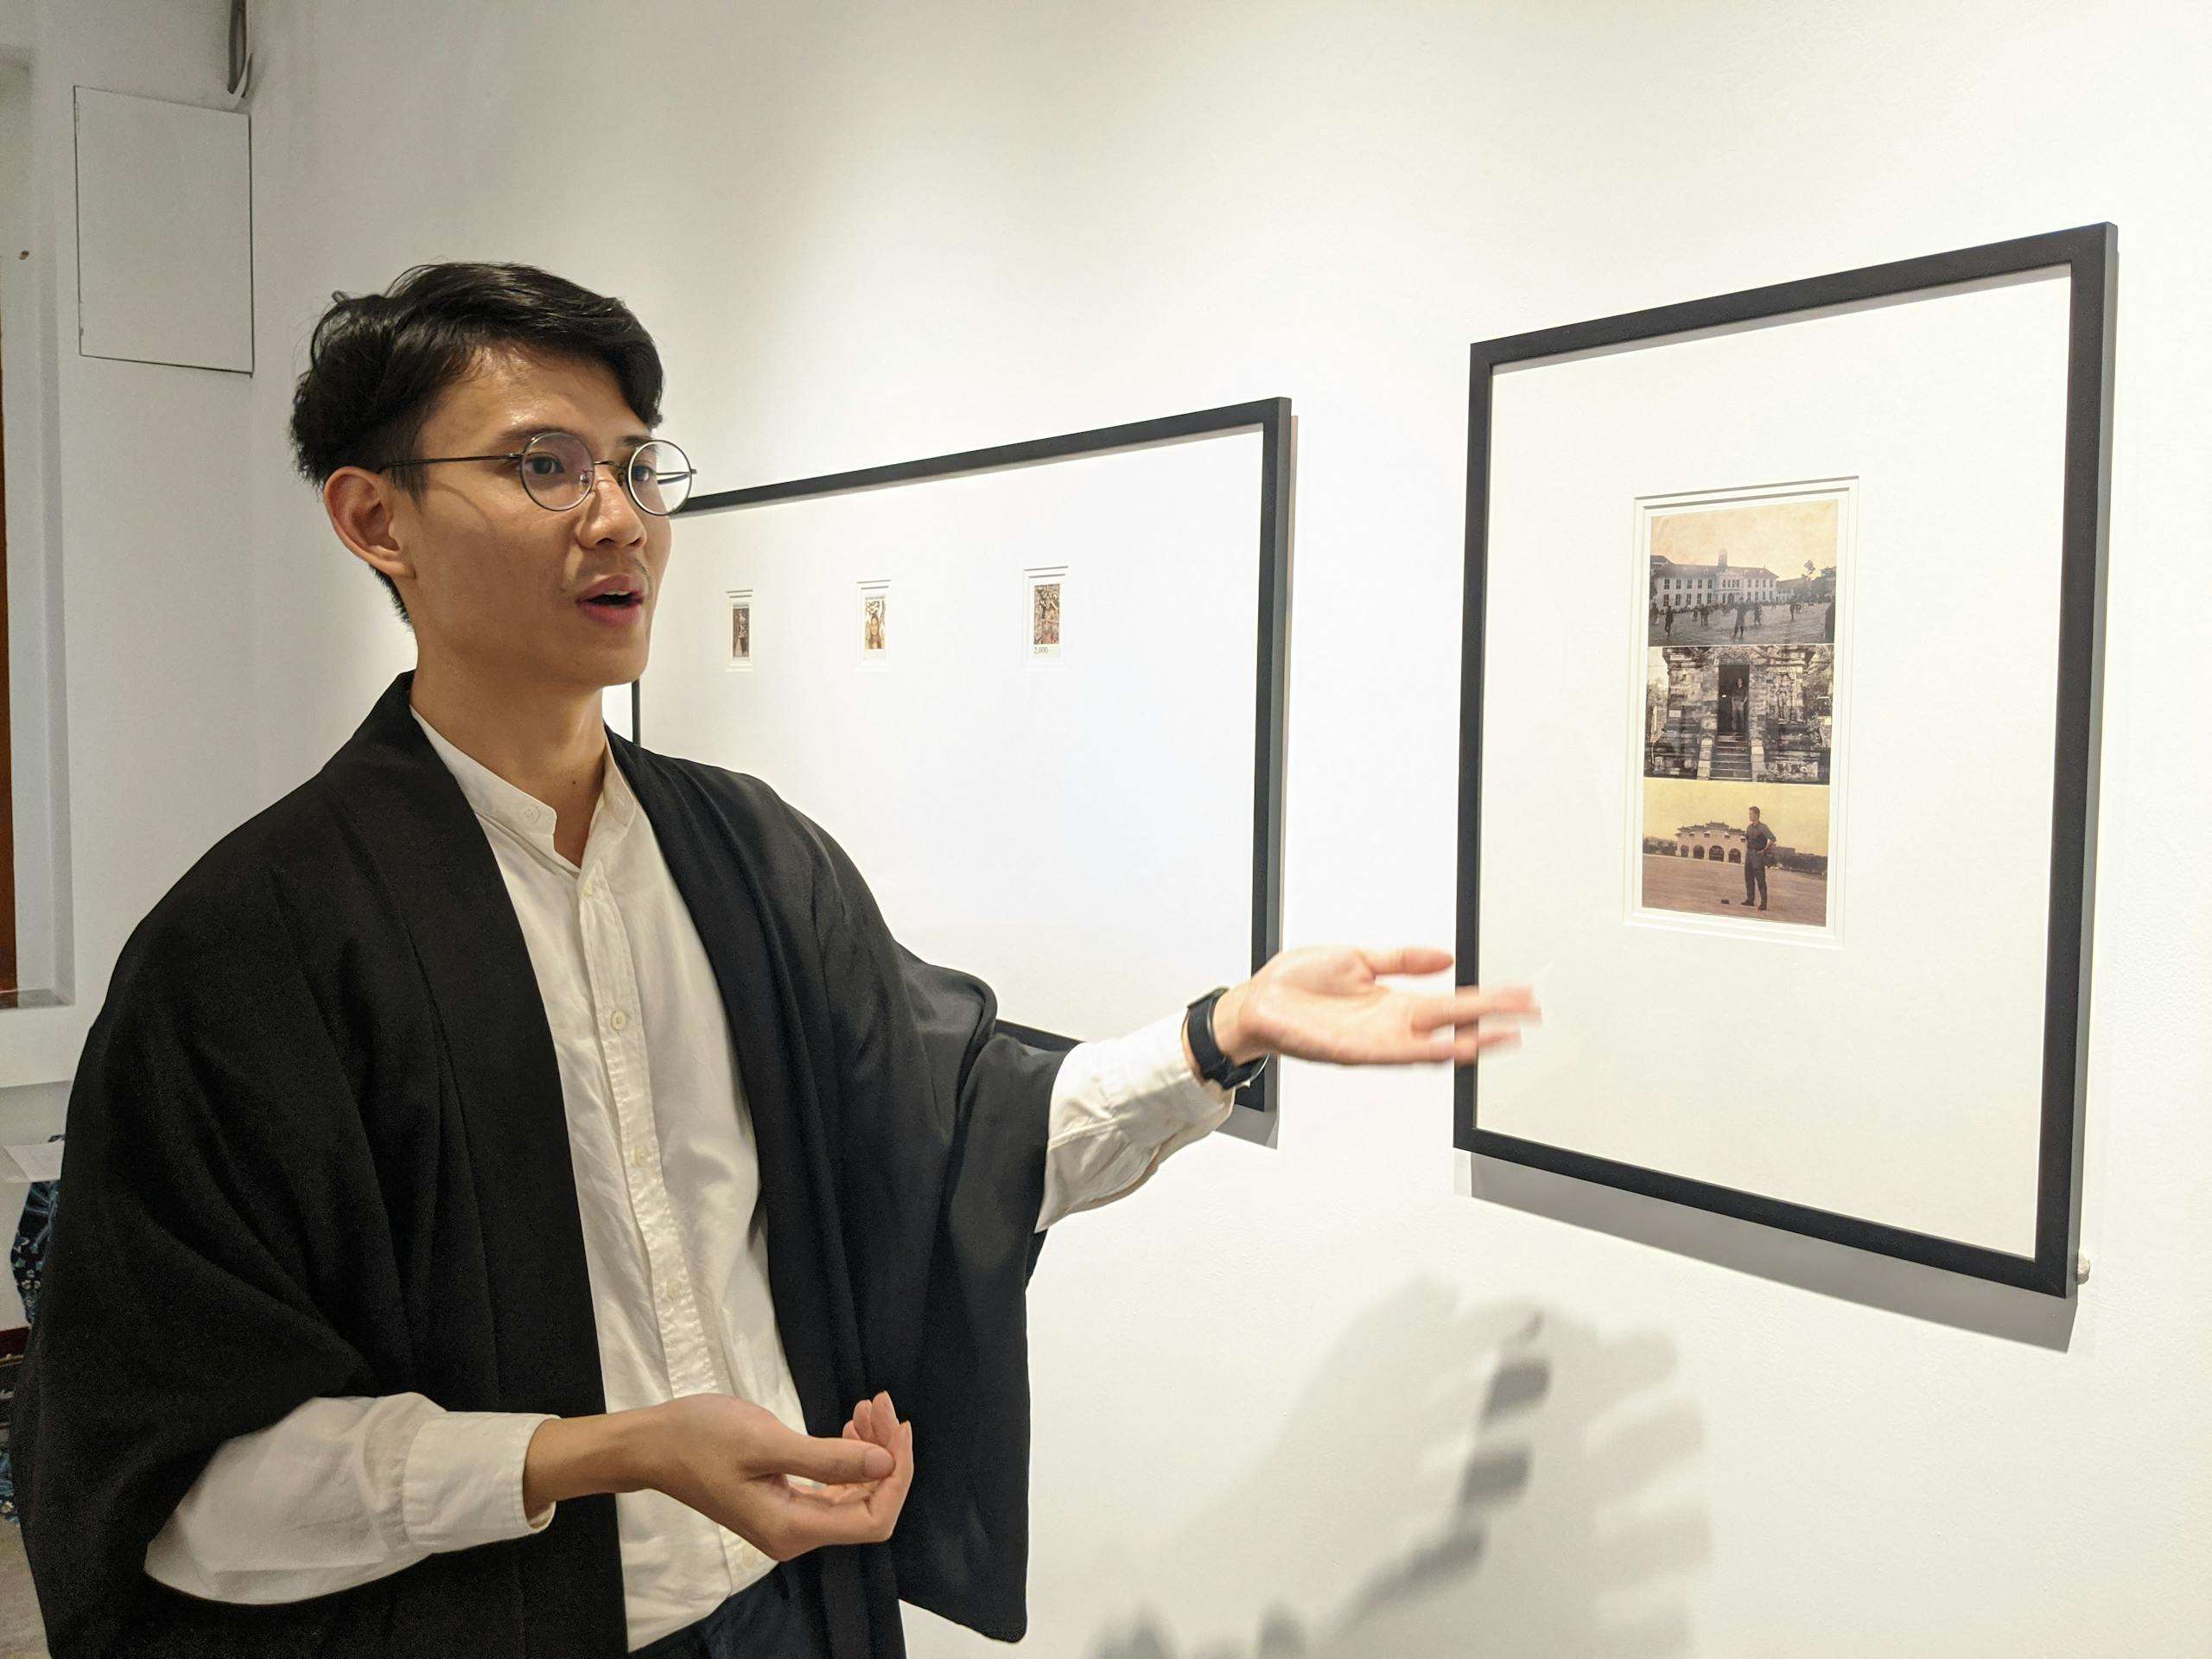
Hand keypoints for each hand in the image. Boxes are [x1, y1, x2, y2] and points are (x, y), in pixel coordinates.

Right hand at [643, 1391, 914, 1560]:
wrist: (655, 1444)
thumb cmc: (702, 1439)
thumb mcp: (767, 1442)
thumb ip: (828, 1457)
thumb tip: (886, 1464)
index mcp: (792, 1529)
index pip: (873, 1519)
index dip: (896, 1475)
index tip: (898, 1427)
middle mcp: (795, 1535)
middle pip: (867, 1506)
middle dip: (885, 1454)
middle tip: (879, 1402)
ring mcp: (789, 1522)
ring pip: (853, 1494)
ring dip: (868, 1451)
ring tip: (866, 1407)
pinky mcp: (783, 1504)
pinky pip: (832, 1488)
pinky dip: (848, 1457)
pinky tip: (849, 1427)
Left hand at [1215, 946, 1535, 1067]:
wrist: (1255, 1003)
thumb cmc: (1297, 984)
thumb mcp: (1358, 956)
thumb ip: (1402, 958)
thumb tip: (1446, 957)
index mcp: (1394, 1002)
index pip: (1453, 1001)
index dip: (1489, 998)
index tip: (1522, 992)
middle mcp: (1392, 1025)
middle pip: (1455, 1022)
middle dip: (1495, 1017)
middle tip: (1532, 1012)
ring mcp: (1377, 1041)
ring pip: (1436, 1044)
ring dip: (1472, 1041)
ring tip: (1506, 1035)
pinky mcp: (1356, 1051)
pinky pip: (1400, 1053)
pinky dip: (1430, 1050)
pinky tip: (1455, 1047)